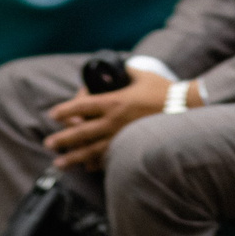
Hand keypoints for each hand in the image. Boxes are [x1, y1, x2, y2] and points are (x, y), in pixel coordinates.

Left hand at [44, 74, 174, 169]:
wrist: (185, 110)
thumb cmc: (165, 90)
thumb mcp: (142, 75)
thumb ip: (126, 71)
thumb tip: (120, 68)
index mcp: (114, 102)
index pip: (81, 106)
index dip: (64, 110)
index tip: (52, 115)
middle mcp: (113, 122)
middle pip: (80, 132)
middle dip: (62, 139)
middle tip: (48, 144)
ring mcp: (121, 138)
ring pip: (91, 151)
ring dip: (73, 158)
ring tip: (59, 164)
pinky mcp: (131, 149)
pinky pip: (108, 159)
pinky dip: (95, 164)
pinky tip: (86, 167)